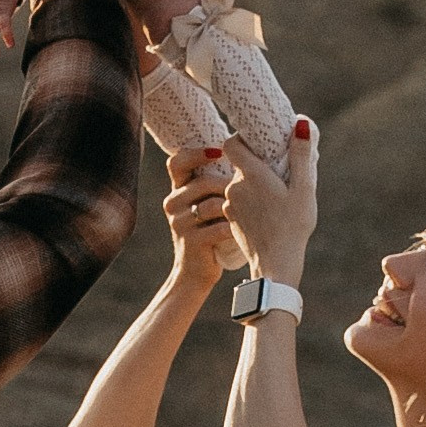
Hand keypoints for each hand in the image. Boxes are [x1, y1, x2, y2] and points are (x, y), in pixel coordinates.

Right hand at [162, 143, 242, 288]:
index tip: (219, 152)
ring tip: (253, 212)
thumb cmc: (210, 234)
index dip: (196, 153)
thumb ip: (214, 185)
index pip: (176, 162)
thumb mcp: (205, 206)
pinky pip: (219, 227)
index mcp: (177, 191)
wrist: (195, 273)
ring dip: (236, 208)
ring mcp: (180, 223)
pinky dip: (237, 228)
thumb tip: (248, 156)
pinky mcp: (191, 241)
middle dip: (230, 185)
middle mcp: (172, 204)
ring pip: (213, 204)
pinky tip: (248, 230)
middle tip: (252, 190)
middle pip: (204, 182)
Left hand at [222, 117, 320, 281]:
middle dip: (255, 166)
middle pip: (237, 166)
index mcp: (250, 175)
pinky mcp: (230, 222)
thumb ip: (300, 155)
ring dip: (252, 187)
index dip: (241, 139)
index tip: (257, 143)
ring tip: (273, 197)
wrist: (276, 265)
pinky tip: (266, 214)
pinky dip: (248, 204)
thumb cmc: (292, 226)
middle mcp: (233, 187)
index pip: (230, 143)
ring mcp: (229, 206)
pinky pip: (236, 204)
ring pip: (237, 186)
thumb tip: (299, 123)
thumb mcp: (303, 189)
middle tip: (276, 173)